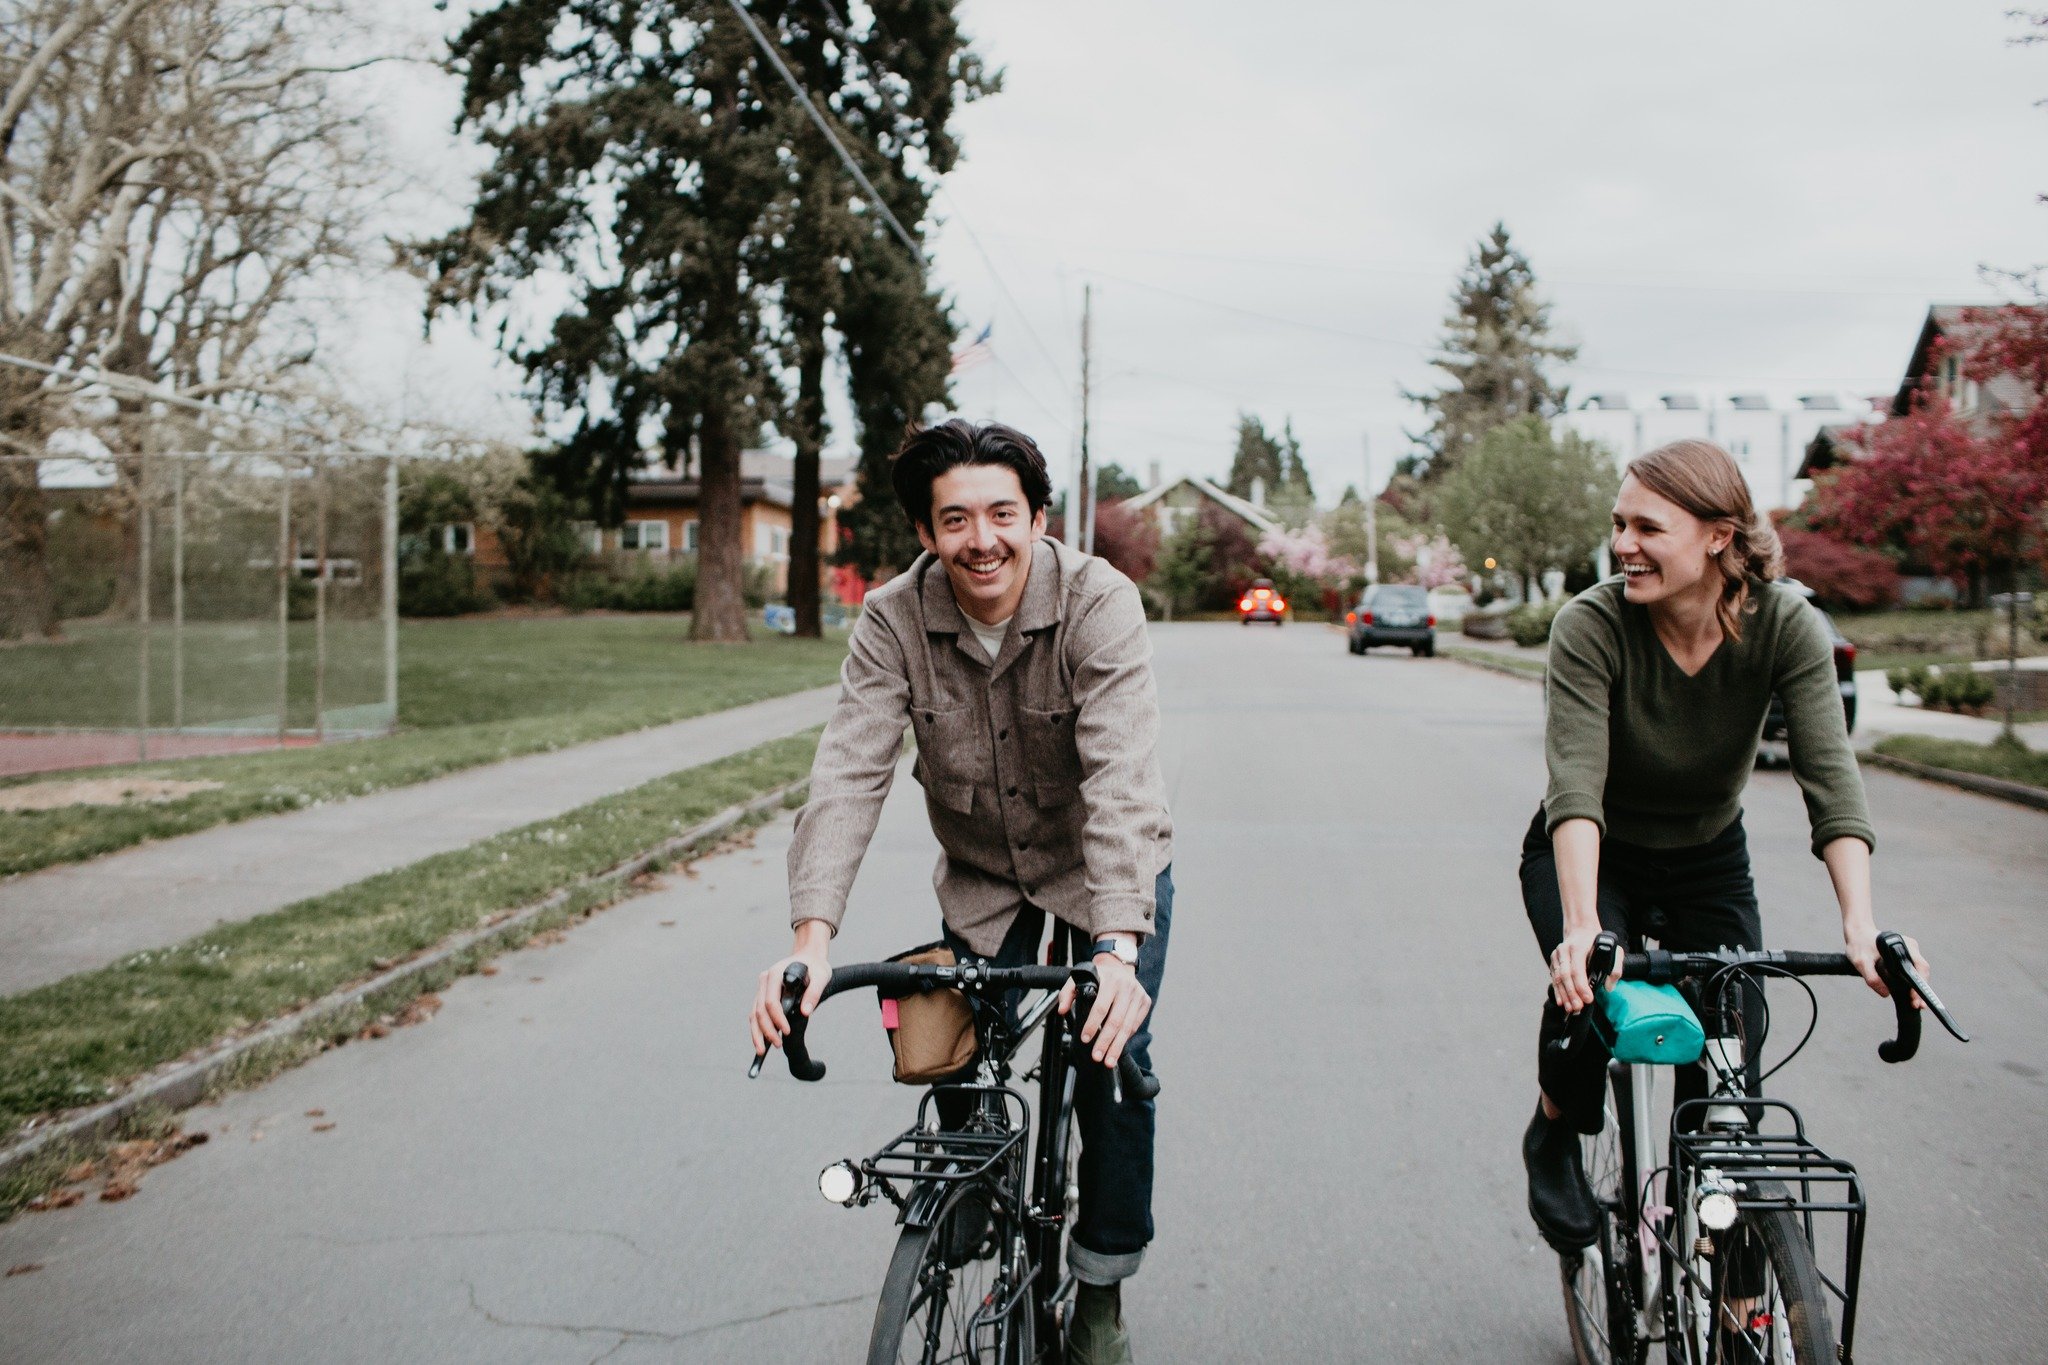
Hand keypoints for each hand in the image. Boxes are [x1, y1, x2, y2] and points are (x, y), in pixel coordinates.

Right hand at [749, 938, 831, 1057]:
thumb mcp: (821, 977)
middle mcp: (765, 980)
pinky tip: (762, 1042)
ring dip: (758, 1033)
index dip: (777, 1019)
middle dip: (766, 1030)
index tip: (787, 1032)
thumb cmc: (816, 967)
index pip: (771, 1001)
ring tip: (762, 1051)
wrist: (809, 957)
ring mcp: (762, 988)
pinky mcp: (763, 995)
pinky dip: (758, 1028)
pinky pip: (756, 1014)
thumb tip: (805, 1013)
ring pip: (754, 1014)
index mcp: (775, 974)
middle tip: (777, 1045)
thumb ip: (814, 993)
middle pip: (759, 1010)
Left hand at [1058, 952, 1151, 1067]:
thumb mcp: (1079, 977)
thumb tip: (1062, 1011)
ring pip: (1127, 1026)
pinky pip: (1135, 1025)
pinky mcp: (1145, 1002)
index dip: (1093, 1024)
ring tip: (1108, 1061)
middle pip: (1116, 1020)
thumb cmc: (1097, 975)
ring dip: (1117, 1046)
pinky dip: (1126, 1038)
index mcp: (1110, 980)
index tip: (1085, 1039)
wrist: (1119, 965)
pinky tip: (1117, 1048)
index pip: (1101, 1006)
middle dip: (1106, 1041)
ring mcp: (1138, 995)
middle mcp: (1126, 987)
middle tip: (1097, 1057)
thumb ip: (1067, 993)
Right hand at [1549, 923, 1611, 1013]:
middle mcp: (1564, 950)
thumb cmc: (1596, 941)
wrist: (1580, 928)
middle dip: (1571, 994)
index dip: (1581, 986)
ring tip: (1570, 1008)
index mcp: (1578, 947)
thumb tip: (1609, 987)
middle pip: (1565, 976)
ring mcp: (1557, 955)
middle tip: (1578, 1007)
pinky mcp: (1554, 961)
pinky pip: (1554, 978)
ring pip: (1558, 978)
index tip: (1588, 999)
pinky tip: (1562, 1001)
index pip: (1577, 969)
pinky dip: (1558, 991)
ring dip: (1564, 995)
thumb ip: (1615, 968)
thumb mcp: (1613, 949)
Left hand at [1847, 924, 1926, 1004]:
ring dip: (1917, 988)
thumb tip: (1886, 993)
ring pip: (1918, 972)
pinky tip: (1910, 995)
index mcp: (1904, 945)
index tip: (1915, 998)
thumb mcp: (1860, 961)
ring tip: (1916, 1004)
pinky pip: (1912, 971)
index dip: (1920, 983)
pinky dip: (1912, 983)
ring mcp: (1909, 952)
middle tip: (1918, 1006)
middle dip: (1921, 989)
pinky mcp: (1906, 957)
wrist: (1858, 933)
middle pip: (1922, 971)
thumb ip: (1871, 977)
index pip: (1919, 966)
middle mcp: (1910, 947)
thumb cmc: (1859, 945)